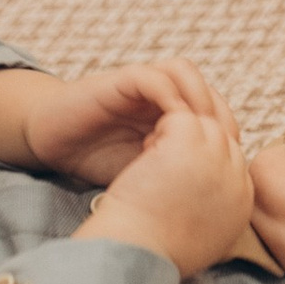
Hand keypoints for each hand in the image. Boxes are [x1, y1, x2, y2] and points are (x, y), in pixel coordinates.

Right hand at [0, 56, 242, 186]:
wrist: (52, 142)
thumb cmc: (99, 161)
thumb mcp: (147, 176)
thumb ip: (179, 181)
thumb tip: (220, 209)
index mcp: (176, 116)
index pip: (218, 116)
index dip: (228, 140)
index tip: (231, 171)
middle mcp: (164, 96)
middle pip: (209, 93)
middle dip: (220, 120)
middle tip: (224, 152)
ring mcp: (143, 85)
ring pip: (186, 74)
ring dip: (197, 101)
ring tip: (199, 135)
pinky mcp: (121, 80)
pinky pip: (153, 78)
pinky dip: (167, 97)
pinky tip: (168, 129)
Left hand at [78, 100, 253, 276]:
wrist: (138, 254)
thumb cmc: (157, 253)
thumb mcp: (207, 240)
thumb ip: (217, 213)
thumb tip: (209, 195)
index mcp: (243, 202)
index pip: (234, 163)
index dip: (207, 161)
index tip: (181, 172)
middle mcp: (236, 177)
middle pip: (222, 139)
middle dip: (194, 144)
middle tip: (164, 164)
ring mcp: (214, 156)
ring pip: (204, 124)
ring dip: (177, 135)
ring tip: (154, 160)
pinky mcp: (188, 141)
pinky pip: (179, 117)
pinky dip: (160, 130)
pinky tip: (147, 153)